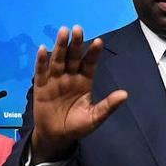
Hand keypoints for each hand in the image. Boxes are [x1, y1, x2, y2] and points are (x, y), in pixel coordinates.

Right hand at [30, 25, 128, 160]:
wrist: (57, 137)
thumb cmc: (77, 126)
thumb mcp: (94, 118)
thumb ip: (108, 106)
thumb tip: (125, 94)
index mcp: (84, 81)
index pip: (89, 63)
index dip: (93, 53)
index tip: (99, 41)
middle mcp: (70, 76)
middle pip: (73, 57)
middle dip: (76, 43)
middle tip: (78, 28)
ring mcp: (55, 80)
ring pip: (58, 60)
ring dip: (60, 46)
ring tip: (63, 31)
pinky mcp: (40, 87)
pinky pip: (41, 72)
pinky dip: (41, 61)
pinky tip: (42, 49)